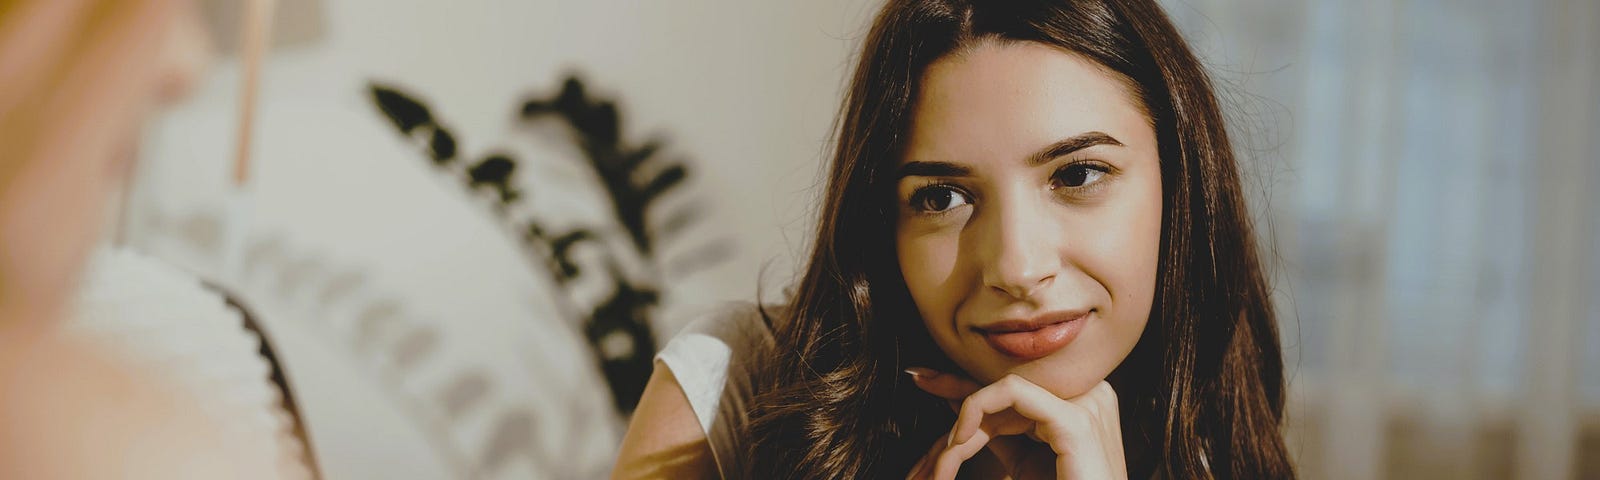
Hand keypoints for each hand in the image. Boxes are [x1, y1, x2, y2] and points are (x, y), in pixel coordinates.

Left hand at [903, 369, 1126, 479]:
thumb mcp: (1025, 459)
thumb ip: (998, 428)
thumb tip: (958, 398)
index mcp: (1085, 399)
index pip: (1018, 385)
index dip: (968, 382)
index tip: (925, 378)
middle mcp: (1091, 392)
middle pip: (1009, 389)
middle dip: (959, 403)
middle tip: (921, 404)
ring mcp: (1088, 402)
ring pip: (1003, 391)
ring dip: (964, 426)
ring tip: (945, 460)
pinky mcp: (1075, 420)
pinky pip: (1011, 392)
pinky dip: (976, 408)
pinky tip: (960, 440)